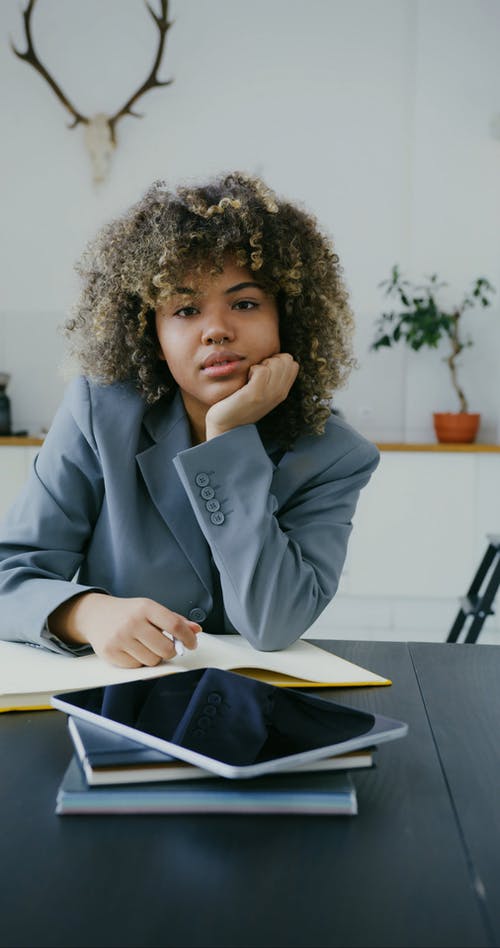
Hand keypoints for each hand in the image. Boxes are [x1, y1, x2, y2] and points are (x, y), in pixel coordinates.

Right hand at [48, 592, 201, 667]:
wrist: (95, 615)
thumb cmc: (127, 613)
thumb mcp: (150, 609)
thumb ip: (174, 619)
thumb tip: (196, 629)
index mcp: (145, 607)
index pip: (174, 625)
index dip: (188, 637)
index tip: (192, 643)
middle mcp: (132, 622)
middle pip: (166, 649)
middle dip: (171, 651)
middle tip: (166, 646)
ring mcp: (120, 638)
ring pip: (152, 661)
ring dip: (154, 657)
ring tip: (146, 646)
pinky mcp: (111, 653)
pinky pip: (137, 667)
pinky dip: (139, 662)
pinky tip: (133, 650)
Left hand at [205, 352, 298, 439]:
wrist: (225, 426)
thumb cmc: (238, 405)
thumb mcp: (260, 391)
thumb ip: (270, 377)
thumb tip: (274, 357)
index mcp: (282, 392)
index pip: (292, 364)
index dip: (278, 360)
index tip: (264, 369)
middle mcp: (279, 394)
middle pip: (286, 360)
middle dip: (271, 359)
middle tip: (257, 373)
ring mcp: (269, 395)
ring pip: (276, 363)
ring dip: (261, 364)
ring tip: (251, 377)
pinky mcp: (255, 395)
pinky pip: (262, 370)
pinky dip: (252, 370)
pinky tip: (246, 379)